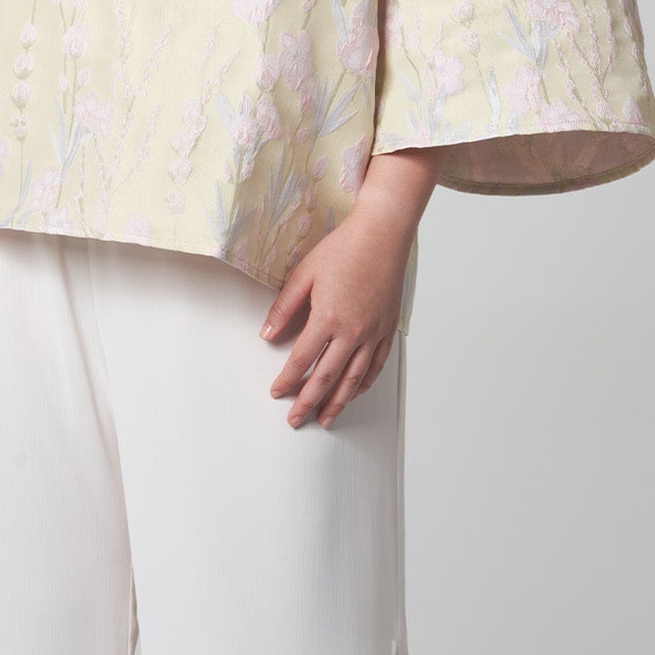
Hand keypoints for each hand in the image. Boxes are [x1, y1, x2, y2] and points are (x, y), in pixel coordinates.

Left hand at [258, 208, 411, 428]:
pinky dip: (364, 384)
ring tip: (327, 419)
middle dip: (309, 403)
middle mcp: (352, 332)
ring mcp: (373, 333)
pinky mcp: (388, 329)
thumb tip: (266, 335)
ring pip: (354, 379)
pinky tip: (355, 393)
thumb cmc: (343, 249)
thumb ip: (284, 307)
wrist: (382, 235)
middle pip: (327, 378)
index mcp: (327, 318)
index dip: (287, 380)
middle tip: (296, 420)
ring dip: (338, 403)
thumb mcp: (305, 273)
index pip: (302, 360)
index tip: (276, 392)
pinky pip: (377, 366)